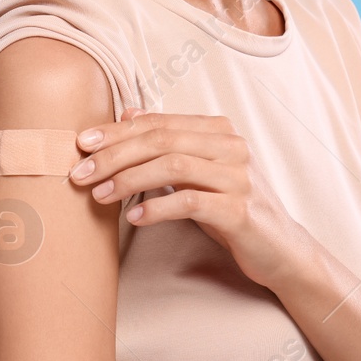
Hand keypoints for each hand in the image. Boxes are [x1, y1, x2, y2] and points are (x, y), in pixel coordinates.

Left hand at [67, 107, 301, 289]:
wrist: (281, 249)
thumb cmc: (232, 208)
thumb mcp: (200, 171)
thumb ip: (169, 142)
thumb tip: (129, 111)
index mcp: (219, 131)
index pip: (159, 122)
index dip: (117, 131)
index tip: (82, 143)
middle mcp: (231, 147)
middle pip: (162, 139)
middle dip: (115, 154)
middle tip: (80, 172)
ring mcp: (239, 177)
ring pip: (174, 165)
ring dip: (129, 179)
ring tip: (99, 195)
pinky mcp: (241, 210)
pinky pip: (190, 202)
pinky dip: (157, 207)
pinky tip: (134, 217)